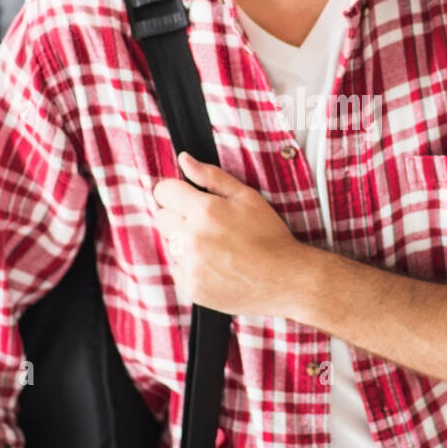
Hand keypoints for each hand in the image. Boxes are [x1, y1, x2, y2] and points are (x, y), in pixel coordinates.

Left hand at [153, 151, 307, 316]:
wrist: (285, 278)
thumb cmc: (269, 235)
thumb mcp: (247, 197)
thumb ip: (211, 176)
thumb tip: (184, 159)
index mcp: (205, 211)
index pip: (163, 191)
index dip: (175, 192)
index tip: (188, 198)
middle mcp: (192, 239)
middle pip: (161, 217)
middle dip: (178, 215)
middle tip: (206, 223)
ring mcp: (190, 266)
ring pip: (169, 244)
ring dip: (184, 241)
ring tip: (214, 245)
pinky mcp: (191, 287)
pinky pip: (177, 269)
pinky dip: (190, 266)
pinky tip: (214, 264)